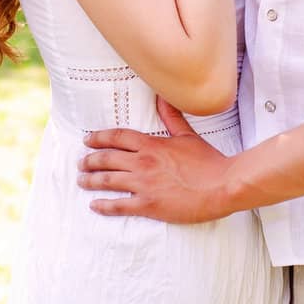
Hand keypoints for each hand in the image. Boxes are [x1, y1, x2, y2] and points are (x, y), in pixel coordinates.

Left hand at [78, 97, 237, 223]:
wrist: (222, 185)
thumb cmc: (208, 161)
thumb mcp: (187, 135)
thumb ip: (171, 117)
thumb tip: (161, 97)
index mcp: (151, 144)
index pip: (117, 137)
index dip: (99, 138)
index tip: (87, 140)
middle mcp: (143, 162)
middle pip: (107, 158)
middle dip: (90, 160)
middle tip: (81, 163)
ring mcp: (144, 185)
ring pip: (108, 181)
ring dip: (91, 180)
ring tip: (81, 181)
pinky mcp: (149, 205)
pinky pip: (119, 206)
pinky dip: (104, 205)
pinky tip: (95, 205)